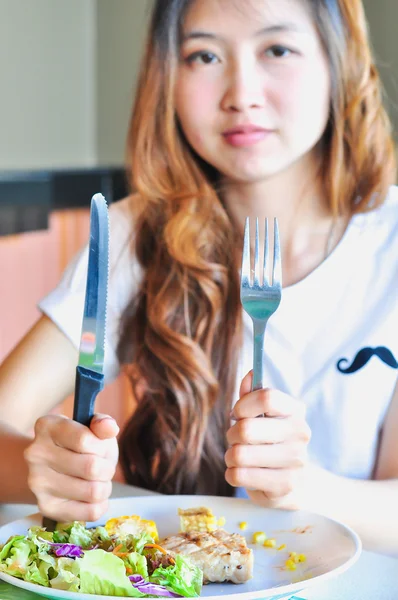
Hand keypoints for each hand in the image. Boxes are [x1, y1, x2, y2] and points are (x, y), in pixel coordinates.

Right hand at [24, 413, 118, 521]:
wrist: (51, 467)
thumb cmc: (78, 445)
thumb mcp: (91, 428)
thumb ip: (102, 424)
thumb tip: (110, 428)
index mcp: (48, 426)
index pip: (84, 440)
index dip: (102, 446)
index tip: (100, 447)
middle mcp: (36, 454)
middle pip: (91, 468)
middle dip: (107, 468)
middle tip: (103, 467)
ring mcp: (38, 482)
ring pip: (92, 492)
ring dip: (105, 487)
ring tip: (97, 481)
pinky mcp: (46, 507)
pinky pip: (89, 512)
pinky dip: (101, 505)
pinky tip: (93, 497)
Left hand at [225, 371, 311, 508]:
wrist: (286, 479)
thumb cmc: (268, 440)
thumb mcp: (260, 414)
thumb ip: (252, 393)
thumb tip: (250, 376)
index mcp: (295, 410)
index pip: (266, 398)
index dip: (243, 405)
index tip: (236, 413)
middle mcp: (300, 433)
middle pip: (247, 428)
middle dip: (232, 434)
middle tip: (235, 439)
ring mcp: (296, 461)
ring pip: (239, 454)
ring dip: (231, 456)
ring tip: (239, 457)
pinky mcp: (285, 485)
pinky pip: (240, 476)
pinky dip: (232, 474)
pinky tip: (243, 473)